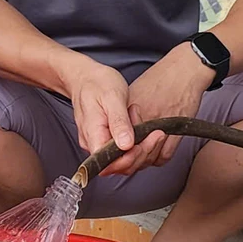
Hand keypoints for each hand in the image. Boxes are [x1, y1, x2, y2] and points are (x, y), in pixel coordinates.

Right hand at [62, 57, 155, 176]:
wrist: (86, 77)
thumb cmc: (97, 83)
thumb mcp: (111, 97)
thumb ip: (118, 122)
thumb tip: (125, 145)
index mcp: (92, 135)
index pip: (109, 163)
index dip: (129, 159)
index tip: (145, 143)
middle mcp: (93, 144)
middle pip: (119, 165)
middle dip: (142, 152)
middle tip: (157, 133)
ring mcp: (99, 143)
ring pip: (124, 159)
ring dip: (142, 146)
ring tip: (148, 125)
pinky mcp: (107, 140)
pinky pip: (123, 151)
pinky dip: (137, 142)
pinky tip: (142, 127)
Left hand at [113, 44, 210, 176]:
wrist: (183, 70)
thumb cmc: (160, 80)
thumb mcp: (134, 93)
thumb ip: (123, 115)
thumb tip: (114, 134)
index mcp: (126, 112)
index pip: (115, 145)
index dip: (115, 157)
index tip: (118, 159)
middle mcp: (141, 121)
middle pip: (131, 155)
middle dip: (132, 161)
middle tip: (133, 157)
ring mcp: (158, 127)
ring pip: (148, 159)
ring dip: (147, 159)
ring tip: (147, 149)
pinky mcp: (175, 131)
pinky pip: (164, 156)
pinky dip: (160, 157)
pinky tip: (159, 149)